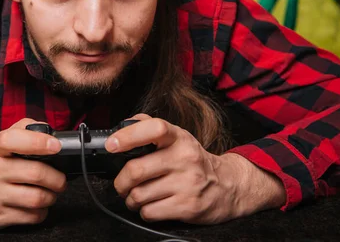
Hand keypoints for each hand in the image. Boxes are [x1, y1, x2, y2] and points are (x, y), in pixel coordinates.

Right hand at [0, 118, 65, 228]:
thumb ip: (19, 131)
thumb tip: (45, 129)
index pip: (13, 140)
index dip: (38, 142)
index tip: (55, 146)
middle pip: (35, 173)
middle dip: (56, 177)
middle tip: (59, 178)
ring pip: (37, 198)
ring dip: (52, 196)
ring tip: (51, 192)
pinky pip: (30, 216)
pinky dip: (41, 211)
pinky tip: (37, 205)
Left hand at [107, 114, 285, 223]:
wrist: (228, 186)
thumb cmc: (194, 161)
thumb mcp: (178, 137)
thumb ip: (150, 127)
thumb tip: (122, 126)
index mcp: (179, 138)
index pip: (154, 128)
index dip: (128, 136)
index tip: (111, 145)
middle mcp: (184, 158)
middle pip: (136, 170)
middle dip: (120, 181)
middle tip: (122, 183)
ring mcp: (186, 184)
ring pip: (139, 195)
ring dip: (131, 199)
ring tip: (137, 196)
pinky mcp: (187, 206)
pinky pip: (149, 212)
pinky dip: (143, 211)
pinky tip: (151, 205)